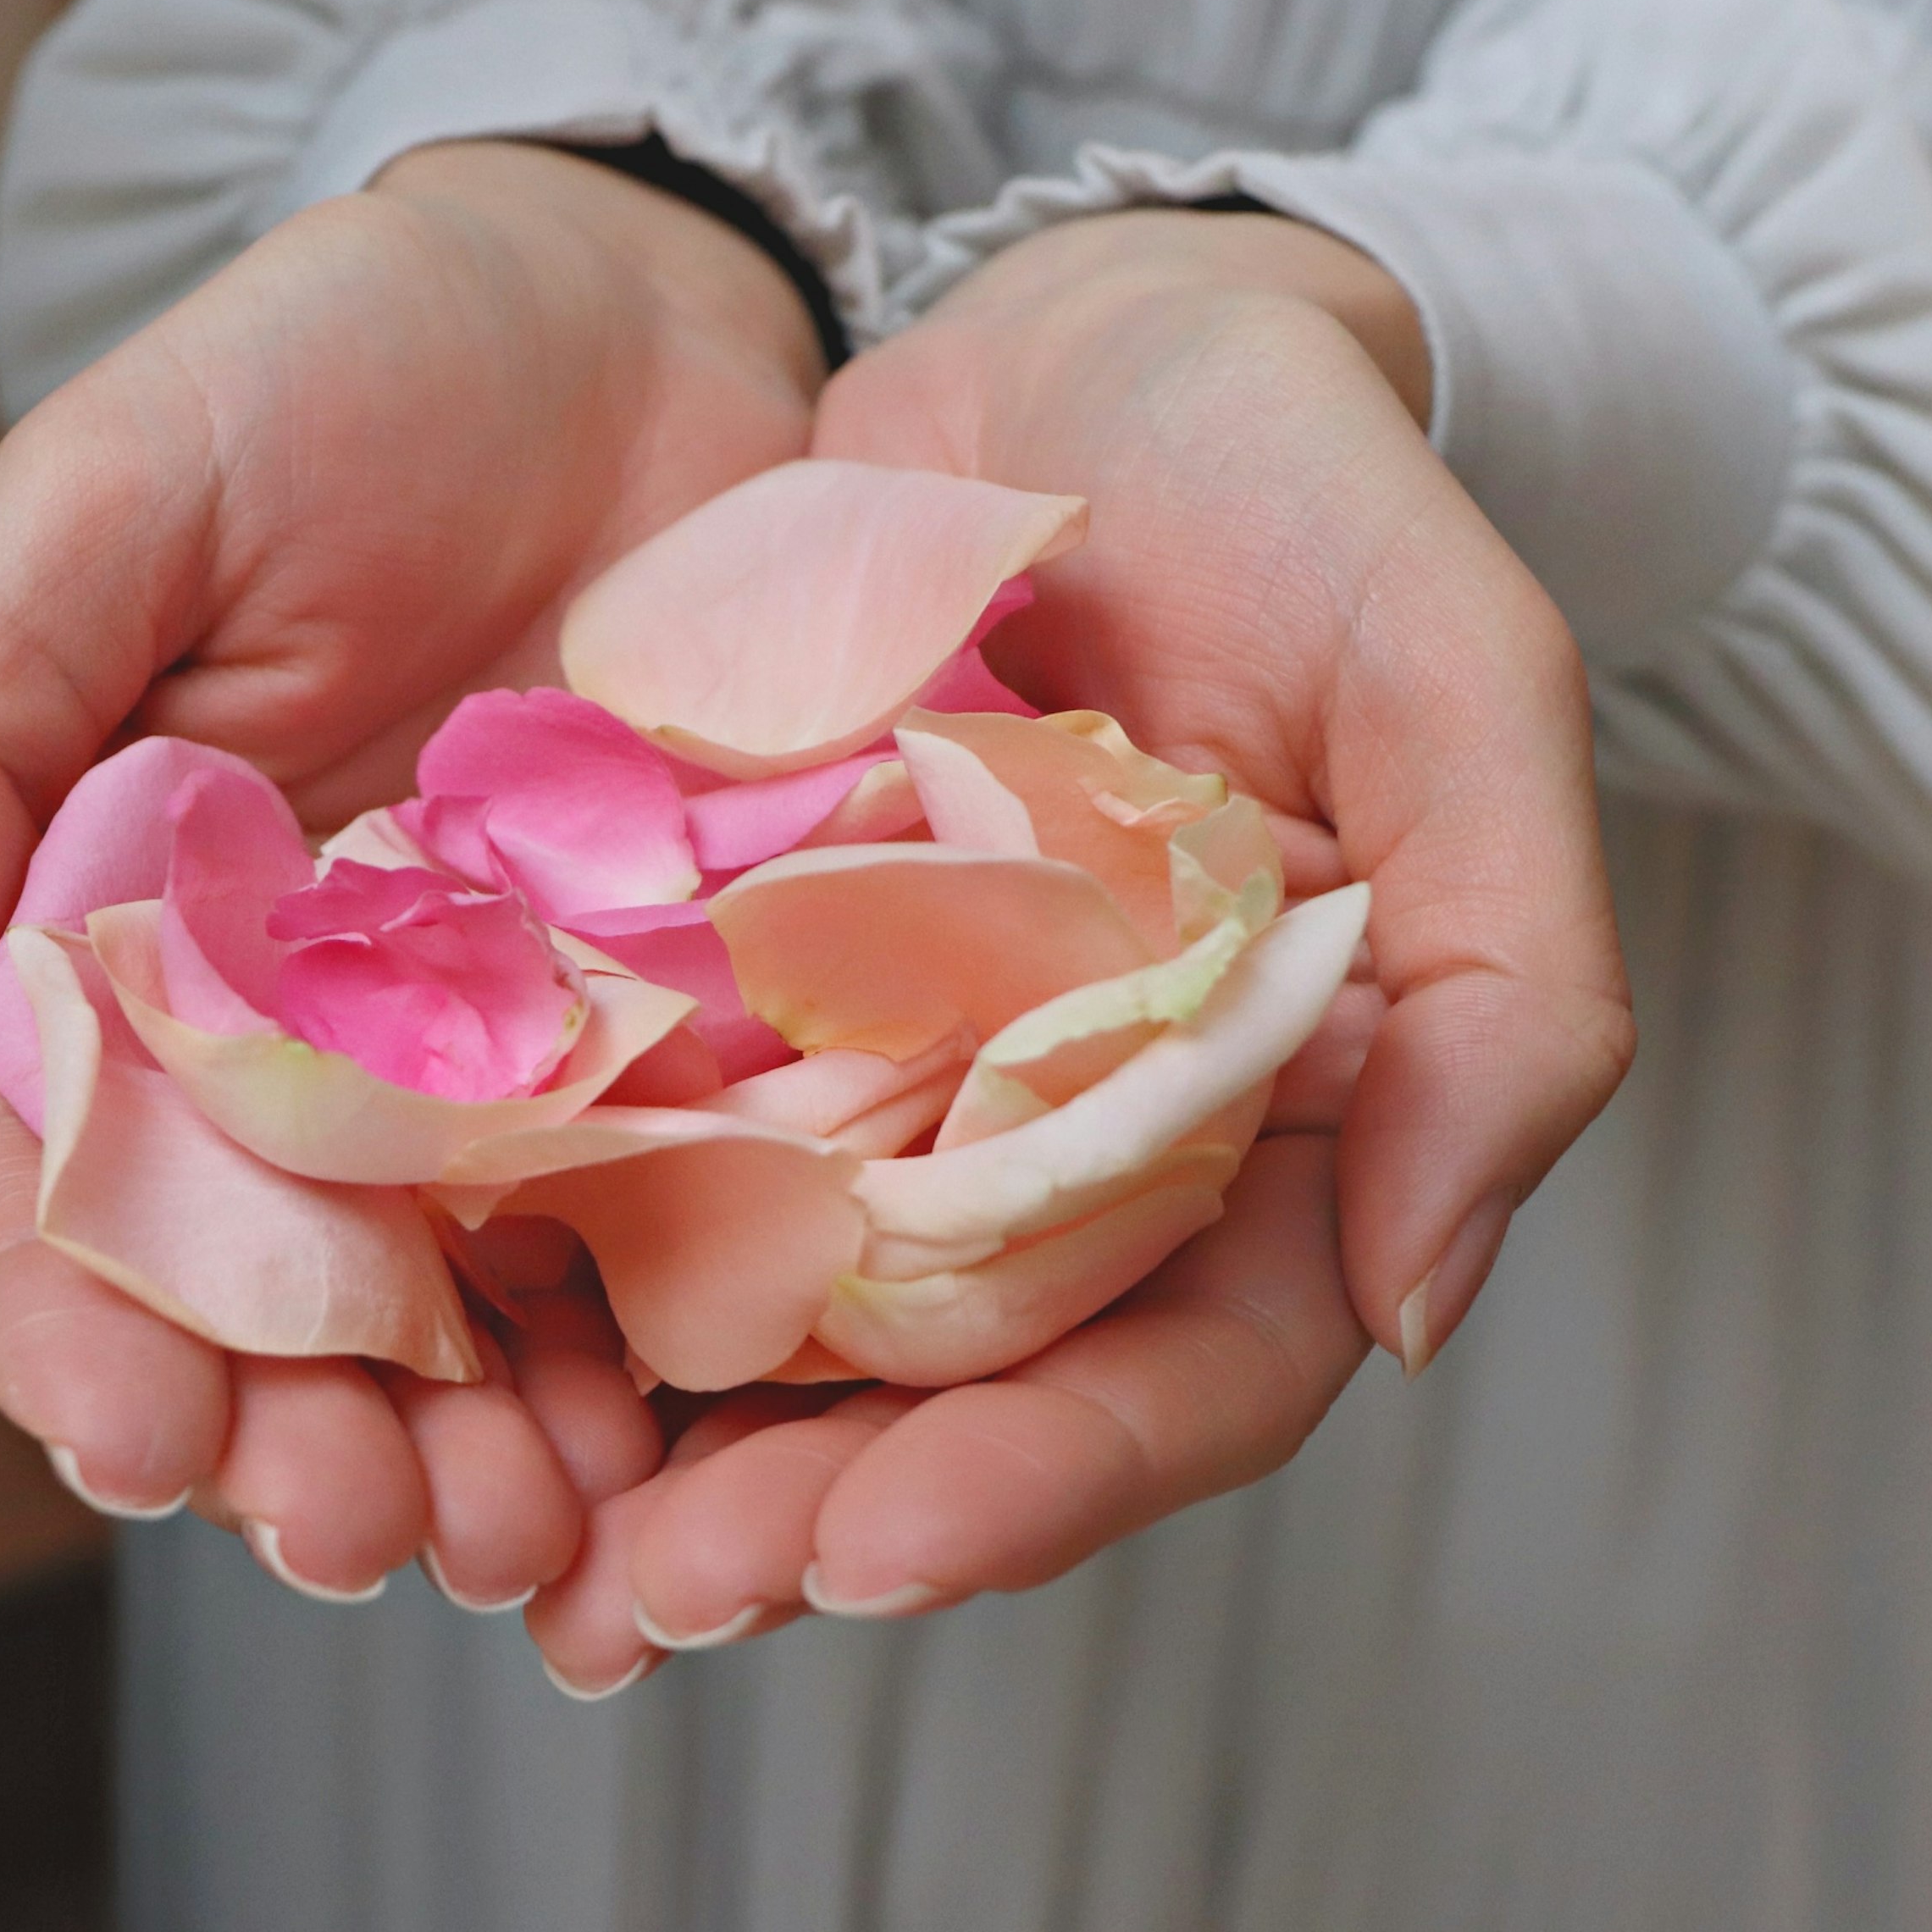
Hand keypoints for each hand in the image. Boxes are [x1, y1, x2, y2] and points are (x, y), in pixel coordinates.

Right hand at [0, 142, 827, 1604]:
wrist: (647, 287)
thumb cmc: (341, 362)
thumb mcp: (110, 505)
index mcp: (120, 943)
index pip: (58, 1191)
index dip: (79, 1331)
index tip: (134, 1433)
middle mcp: (303, 1038)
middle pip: (269, 1304)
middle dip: (294, 1444)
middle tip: (351, 1528)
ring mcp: (507, 1050)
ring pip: (467, 1318)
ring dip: (480, 1454)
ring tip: (527, 1541)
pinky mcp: (693, 1025)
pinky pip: (666, 1229)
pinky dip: (667, 1360)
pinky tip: (682, 1446)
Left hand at [528, 211, 1634, 1686]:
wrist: (1077, 333)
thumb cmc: (1303, 485)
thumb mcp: (1455, 674)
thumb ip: (1515, 972)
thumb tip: (1426, 1303)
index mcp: (1250, 1118)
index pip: (1183, 1368)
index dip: (1050, 1481)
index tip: (888, 1550)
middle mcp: (1049, 1138)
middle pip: (944, 1398)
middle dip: (803, 1517)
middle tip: (645, 1597)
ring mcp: (868, 1071)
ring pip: (762, 1319)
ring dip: (639, 1450)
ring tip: (502, 1543)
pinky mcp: (710, 980)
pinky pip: (617, 1141)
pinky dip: (530, 1249)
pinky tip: (416, 1326)